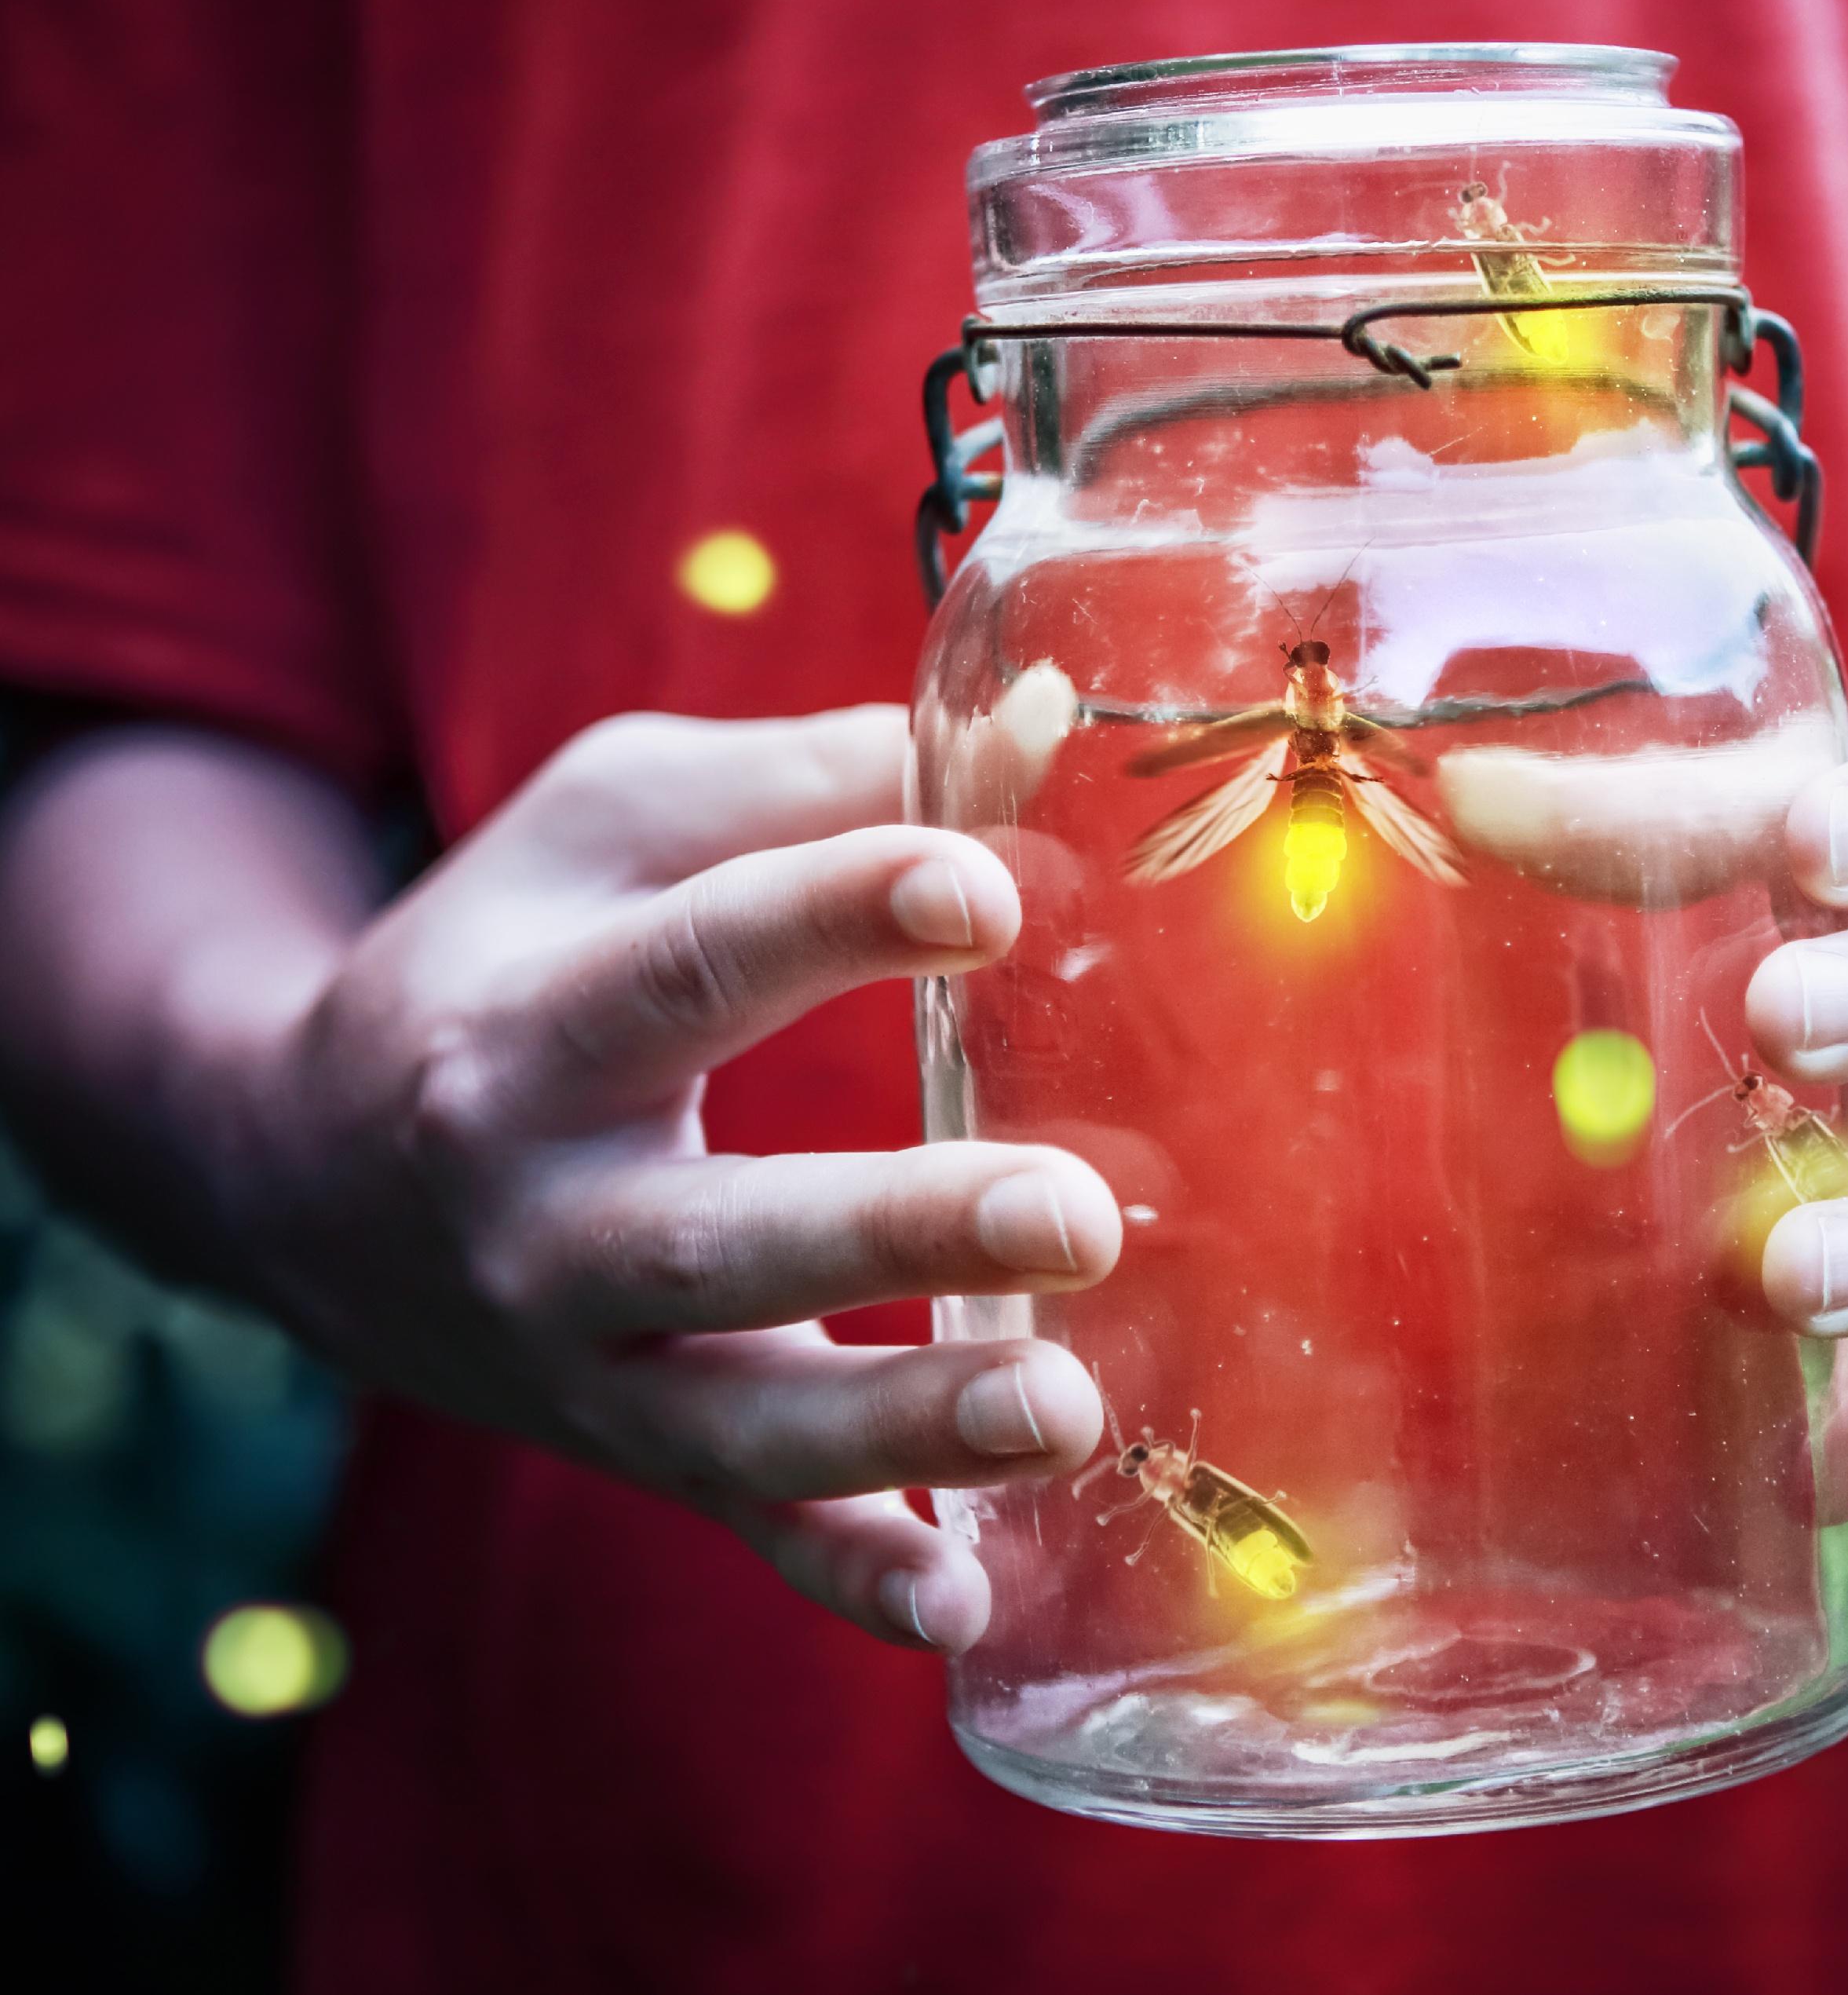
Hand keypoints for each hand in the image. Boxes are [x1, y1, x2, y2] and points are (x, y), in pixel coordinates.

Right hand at [232, 708, 1118, 1651]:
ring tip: (1066, 1408)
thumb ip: (819, 781)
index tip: (987, 887)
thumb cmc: (515, 952)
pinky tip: (965, 1600)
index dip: (837, 917)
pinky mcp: (622, 1445)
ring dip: (903, 1427)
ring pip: (735, 1417)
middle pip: (714, 1237)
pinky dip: (842, 1576)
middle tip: (1076, 1216)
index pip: (692, 963)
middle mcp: (534, 1212)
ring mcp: (571, 1358)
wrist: (296, 1165)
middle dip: (897, 1232)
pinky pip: (738, 1531)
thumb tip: (1043, 722)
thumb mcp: (617, 826)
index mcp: (531, 1023)